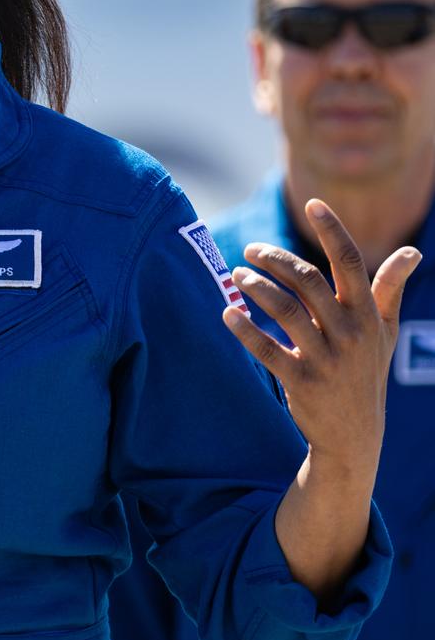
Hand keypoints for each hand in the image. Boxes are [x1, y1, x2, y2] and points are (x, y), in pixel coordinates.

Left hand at [222, 199, 420, 478]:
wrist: (354, 435)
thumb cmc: (365, 373)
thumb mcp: (385, 333)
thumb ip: (389, 291)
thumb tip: (412, 253)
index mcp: (368, 315)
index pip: (351, 263)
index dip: (333, 231)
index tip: (314, 204)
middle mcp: (349, 333)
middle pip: (308, 281)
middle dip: (276, 259)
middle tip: (252, 251)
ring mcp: (325, 358)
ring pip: (285, 310)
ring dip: (256, 288)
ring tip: (236, 276)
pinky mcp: (300, 381)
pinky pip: (267, 349)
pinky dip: (244, 329)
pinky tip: (227, 313)